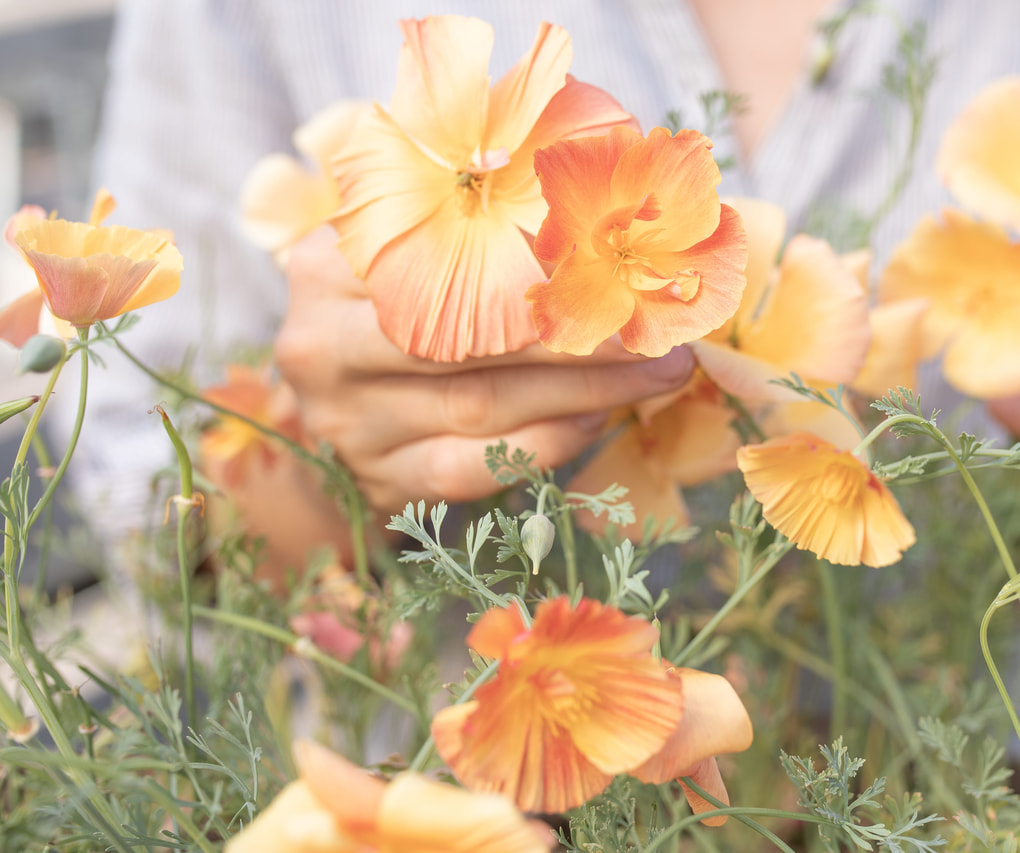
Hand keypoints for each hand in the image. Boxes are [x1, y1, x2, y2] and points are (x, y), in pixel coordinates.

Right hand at [274, 227, 695, 514]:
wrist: (326, 406)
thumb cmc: (386, 307)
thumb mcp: (401, 248)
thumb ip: (466, 222)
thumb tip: (595, 193)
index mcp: (327, 266)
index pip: (444, 261)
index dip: (543, 265)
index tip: (620, 260)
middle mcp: (323, 344)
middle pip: (471, 340)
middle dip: (580, 338)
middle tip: (661, 331)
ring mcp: (344, 422)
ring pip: (483, 406)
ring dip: (584, 392)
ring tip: (657, 374)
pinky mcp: (376, 480)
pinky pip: (474, 466)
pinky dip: (545, 442)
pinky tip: (597, 418)